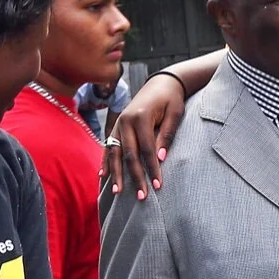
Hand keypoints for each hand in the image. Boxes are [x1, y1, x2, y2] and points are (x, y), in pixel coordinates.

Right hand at [107, 75, 186, 197]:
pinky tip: (103, 175)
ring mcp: (119, 123)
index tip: (157, 185)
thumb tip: (160, 158)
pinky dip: (106, 161)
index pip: (147, 149)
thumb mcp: (175, 114)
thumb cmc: (171, 99)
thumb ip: (166, 135)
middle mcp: (126, 121)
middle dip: (135, 177)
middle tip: (141, 196)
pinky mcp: (117, 126)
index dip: (152, 169)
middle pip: (129, 154)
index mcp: (141, 117)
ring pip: (115, 152)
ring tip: (117, 192)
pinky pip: (109, 146)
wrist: (161, 82)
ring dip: (116, 173)